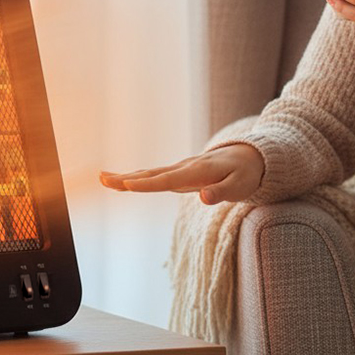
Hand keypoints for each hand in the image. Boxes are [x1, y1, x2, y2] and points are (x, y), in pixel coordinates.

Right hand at [99, 143, 264, 204]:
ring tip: (103, 178)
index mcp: (198, 171)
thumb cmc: (247, 173)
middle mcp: (186, 168)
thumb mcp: (241, 186)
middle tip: (102, 179)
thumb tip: (203, 198)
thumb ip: (221, 193)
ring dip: (127, 177)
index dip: (147, 184)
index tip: (127, 185)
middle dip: (126, 178)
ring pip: (150, 174)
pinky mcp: (182, 174)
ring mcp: (182, 170)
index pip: (168, 180)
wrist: (252, 156)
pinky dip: (138, 178)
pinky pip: (156, 176)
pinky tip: (125, 182)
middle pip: (152, 174)